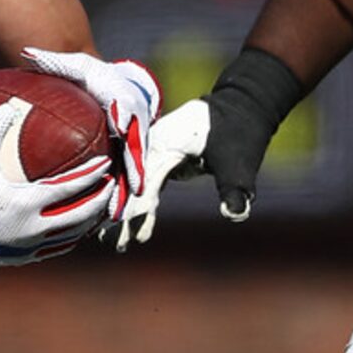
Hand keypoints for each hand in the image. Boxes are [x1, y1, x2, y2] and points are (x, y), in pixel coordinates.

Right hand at [0, 100, 114, 270]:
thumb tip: (10, 104)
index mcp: (26, 202)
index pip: (71, 187)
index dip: (92, 174)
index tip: (105, 163)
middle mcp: (35, 226)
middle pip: (82, 213)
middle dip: (101, 197)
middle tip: (111, 183)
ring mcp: (33, 246)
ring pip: (76, 233)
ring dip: (92, 218)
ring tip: (101, 204)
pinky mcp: (28, 258)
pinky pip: (62, 247)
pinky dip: (75, 235)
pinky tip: (78, 227)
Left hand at [22, 47, 160, 208]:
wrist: (115, 82)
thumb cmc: (90, 75)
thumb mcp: (74, 65)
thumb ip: (52, 60)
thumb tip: (26, 52)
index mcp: (122, 98)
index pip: (127, 112)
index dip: (127, 125)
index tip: (122, 136)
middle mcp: (133, 122)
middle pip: (136, 149)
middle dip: (134, 171)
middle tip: (130, 192)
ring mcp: (134, 141)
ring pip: (133, 168)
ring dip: (126, 191)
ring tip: (116, 215)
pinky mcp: (129, 155)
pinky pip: (124, 176)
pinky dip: (118, 195)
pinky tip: (104, 217)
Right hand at [107, 48, 303, 245]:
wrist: (241, 104)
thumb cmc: (240, 131)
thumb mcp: (239, 163)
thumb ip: (234, 190)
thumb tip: (236, 215)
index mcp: (164, 144)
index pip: (143, 184)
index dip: (136, 212)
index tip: (133, 238)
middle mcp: (151, 145)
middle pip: (130, 184)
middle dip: (122, 217)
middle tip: (118, 248)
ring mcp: (151, 148)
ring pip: (130, 183)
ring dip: (121, 211)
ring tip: (111, 242)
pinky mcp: (156, 154)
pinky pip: (139, 180)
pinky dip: (132, 200)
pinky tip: (124, 222)